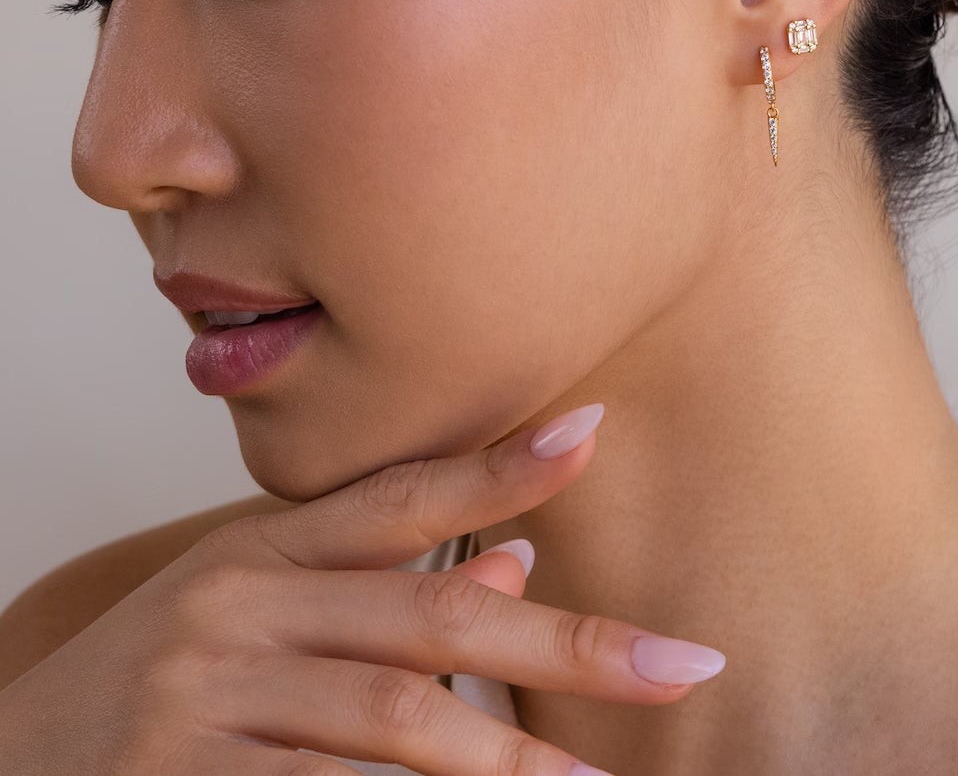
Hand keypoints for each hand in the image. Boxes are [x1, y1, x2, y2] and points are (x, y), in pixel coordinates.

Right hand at [0, 405, 724, 773]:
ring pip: (391, 721)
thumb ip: (381, 588)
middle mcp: (239, 608)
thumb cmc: (155, 684)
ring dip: (507, 758)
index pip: (399, 495)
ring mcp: (205, 702)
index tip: (595, 428)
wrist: (6, 765)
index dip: (499, 466)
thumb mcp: (256, 611)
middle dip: (565, 646)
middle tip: (677, 665)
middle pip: (429, 618)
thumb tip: (520, 566)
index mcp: (262, 549)